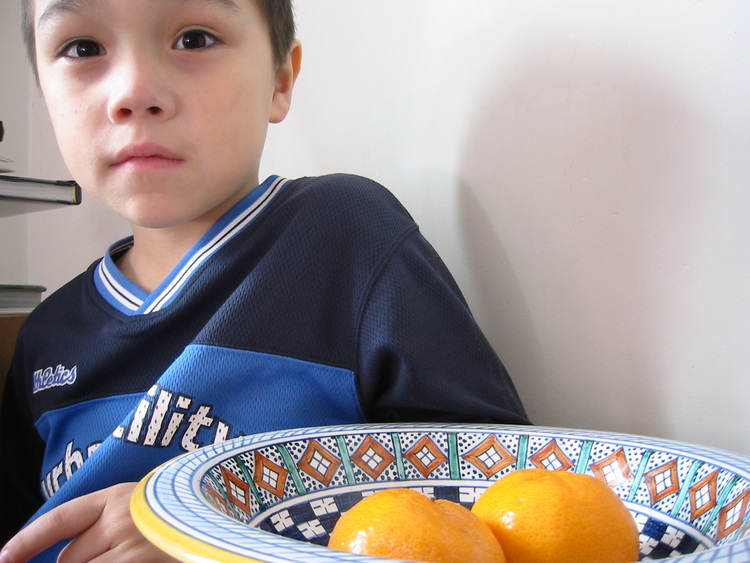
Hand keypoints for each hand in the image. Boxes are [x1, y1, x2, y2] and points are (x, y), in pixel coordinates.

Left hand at [0, 483, 179, 561]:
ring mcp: (137, 550)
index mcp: (118, 497)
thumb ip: (105, 524)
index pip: (60, 520)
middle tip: (101, 556)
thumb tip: (64, 558)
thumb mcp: (141, 506)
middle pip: (69, 562)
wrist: (230, 510)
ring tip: (122, 556)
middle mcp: (123, 522)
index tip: (4, 559)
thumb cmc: (181, 508)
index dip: (27, 541)